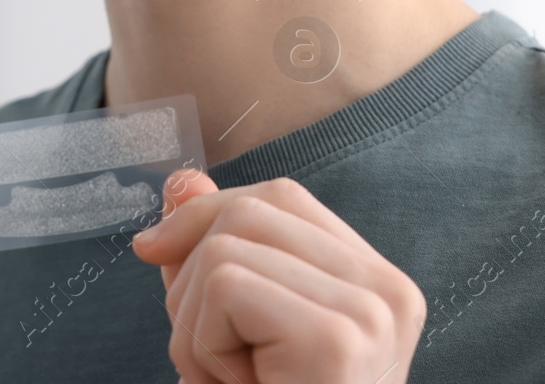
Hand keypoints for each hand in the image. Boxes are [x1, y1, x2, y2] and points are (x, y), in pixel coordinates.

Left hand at [133, 172, 425, 383]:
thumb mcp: (232, 334)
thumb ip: (212, 254)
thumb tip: (180, 180)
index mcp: (378, 285)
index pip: (281, 196)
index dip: (207, 214)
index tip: (156, 254)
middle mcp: (388, 291)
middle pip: (250, 209)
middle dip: (192, 273)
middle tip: (206, 356)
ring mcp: (370, 311)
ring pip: (224, 247)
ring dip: (193, 323)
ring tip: (229, 382)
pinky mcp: (337, 337)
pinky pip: (223, 286)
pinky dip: (200, 344)